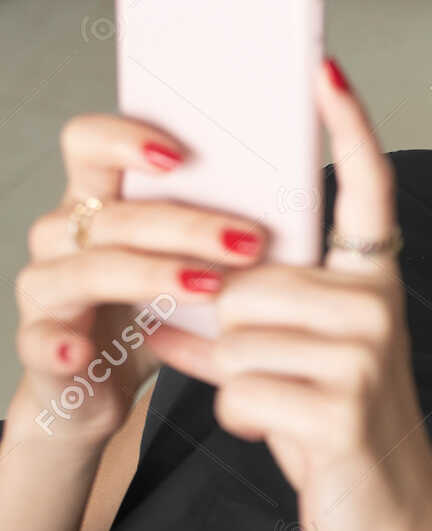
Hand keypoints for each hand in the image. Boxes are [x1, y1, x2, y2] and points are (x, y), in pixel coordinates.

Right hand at [10, 112, 269, 450]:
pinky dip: (61, 345)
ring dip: (152, 275)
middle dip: (186, 225)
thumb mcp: (186, 267)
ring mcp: (45, 290)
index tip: (181, 156)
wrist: (100, 390)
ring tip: (209, 287)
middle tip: (248, 241)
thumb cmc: (150, 316)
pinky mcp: (40, 348)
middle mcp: (61, 236)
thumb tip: (291, 204)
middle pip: (114, 214)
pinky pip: (41, 342)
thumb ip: (216, 232)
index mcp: (94, 201)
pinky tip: (85, 351)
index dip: (124, 139)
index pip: (89, 144)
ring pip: (90, 270)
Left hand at [146, 58, 431, 530]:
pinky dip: (239, 419)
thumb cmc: (333, 429)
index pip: (365, 190)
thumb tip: (168, 292)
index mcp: (371, 282)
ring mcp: (366, 357)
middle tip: (269, 373)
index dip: (347, 127)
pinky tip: (276, 433)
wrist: (385, 518)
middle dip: (229, 333)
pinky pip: (240, 390)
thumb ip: (246, 316)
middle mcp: (378, 307)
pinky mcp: (343, 410)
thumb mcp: (296, 359)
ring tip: (278, 407)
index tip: (325, 68)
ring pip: (235, 337)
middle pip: (246, 281)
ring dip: (232, 381)